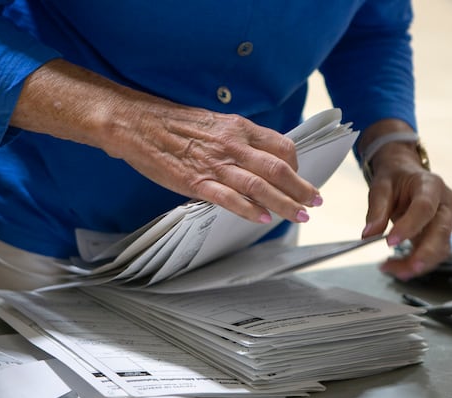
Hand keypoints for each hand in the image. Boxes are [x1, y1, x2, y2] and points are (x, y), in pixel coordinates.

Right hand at [12, 59, 321, 223]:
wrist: (137, 123)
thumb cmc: (171, 123)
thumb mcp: (212, 123)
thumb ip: (234, 140)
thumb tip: (252, 157)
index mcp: (238, 128)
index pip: (281, 146)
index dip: (296, 166)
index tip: (301, 179)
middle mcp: (233, 144)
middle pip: (278, 168)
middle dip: (300, 188)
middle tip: (315, 201)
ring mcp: (215, 164)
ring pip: (260, 185)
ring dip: (284, 202)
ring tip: (299, 215)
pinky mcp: (196, 181)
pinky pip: (229, 197)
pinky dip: (248, 209)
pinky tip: (261, 219)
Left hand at [361, 141, 451, 279]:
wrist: (407, 176)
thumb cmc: (396, 179)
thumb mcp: (381, 187)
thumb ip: (377, 209)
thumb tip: (369, 234)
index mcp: (431, 185)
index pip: (424, 208)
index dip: (410, 226)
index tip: (390, 242)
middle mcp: (445, 204)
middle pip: (441, 232)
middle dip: (424, 254)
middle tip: (404, 270)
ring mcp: (446, 221)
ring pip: (441, 248)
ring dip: (418, 264)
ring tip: (391, 269)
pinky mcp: (441, 235)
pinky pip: (434, 254)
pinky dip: (416, 264)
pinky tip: (397, 267)